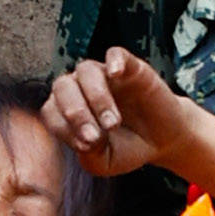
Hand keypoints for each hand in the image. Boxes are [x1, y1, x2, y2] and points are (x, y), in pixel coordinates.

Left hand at [41, 46, 191, 180]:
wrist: (162, 141)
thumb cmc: (126, 149)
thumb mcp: (104, 162)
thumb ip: (89, 153)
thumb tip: (86, 138)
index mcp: (67, 110)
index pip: (52, 112)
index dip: (64, 128)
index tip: (86, 146)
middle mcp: (80, 88)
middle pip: (63, 87)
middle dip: (76, 113)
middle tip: (97, 136)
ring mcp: (104, 75)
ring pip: (86, 70)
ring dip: (96, 97)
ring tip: (113, 123)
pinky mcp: (129, 67)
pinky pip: (116, 53)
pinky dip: (114, 61)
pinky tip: (116, 74)